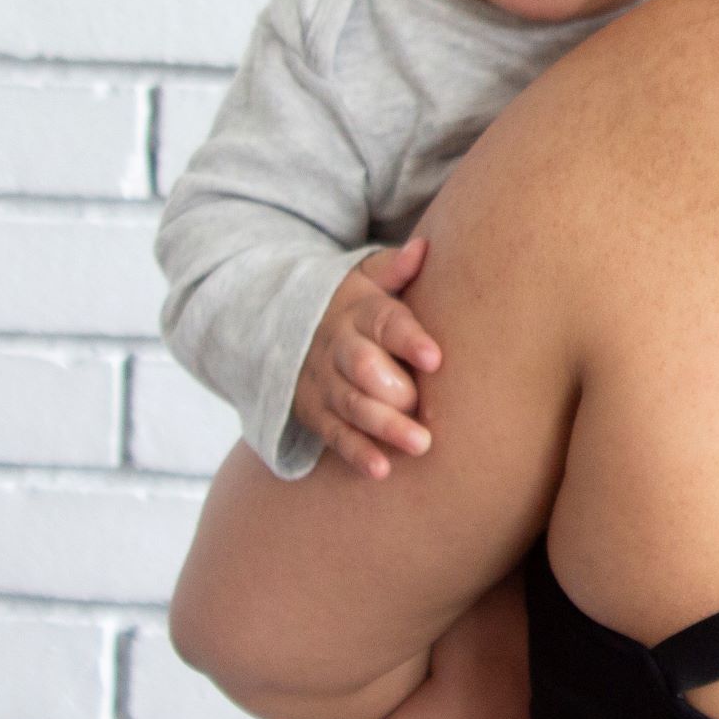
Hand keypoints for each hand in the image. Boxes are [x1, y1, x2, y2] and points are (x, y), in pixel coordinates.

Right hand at [292, 239, 442, 479]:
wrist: (283, 324)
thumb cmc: (352, 303)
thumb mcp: (364, 278)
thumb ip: (393, 268)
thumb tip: (423, 248)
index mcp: (356, 310)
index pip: (383, 322)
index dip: (407, 339)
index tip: (435, 358)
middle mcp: (335, 345)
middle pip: (361, 367)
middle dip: (393, 389)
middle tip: (424, 409)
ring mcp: (320, 381)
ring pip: (350, 405)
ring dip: (382, 427)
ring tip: (420, 445)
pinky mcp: (313, 411)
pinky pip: (333, 434)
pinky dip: (356, 453)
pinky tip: (382, 470)